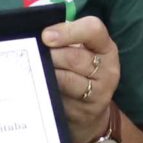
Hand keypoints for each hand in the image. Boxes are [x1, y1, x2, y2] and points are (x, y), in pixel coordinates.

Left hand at [42, 15, 121, 142]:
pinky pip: (60, 99)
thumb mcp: (79, 49)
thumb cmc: (79, 69)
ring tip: (35, 69)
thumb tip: (39, 36)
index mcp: (105, 46)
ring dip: (47, 73)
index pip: (93, 30)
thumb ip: (64, 38)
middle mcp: (108, 69)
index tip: (46, 36)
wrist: (90, 108)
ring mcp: (99, 93)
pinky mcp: (85, 112)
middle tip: (34, 54)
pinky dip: (47, 91)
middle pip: (75, 58)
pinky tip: (40, 87)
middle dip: (51, 55)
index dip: (68, 32)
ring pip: (66, 80)